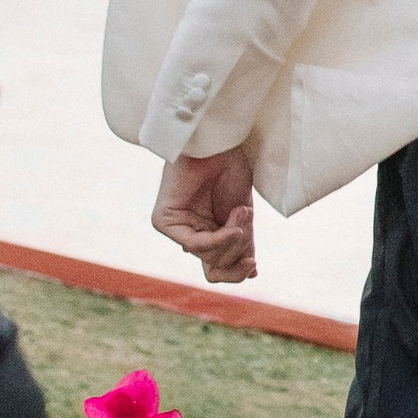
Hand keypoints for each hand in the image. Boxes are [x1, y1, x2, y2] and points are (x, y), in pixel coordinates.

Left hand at [155, 147, 256, 283]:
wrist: (220, 142)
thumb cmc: (231, 170)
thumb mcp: (243, 216)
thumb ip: (242, 244)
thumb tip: (252, 275)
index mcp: (207, 233)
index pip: (216, 272)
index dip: (235, 274)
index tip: (254, 265)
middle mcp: (189, 233)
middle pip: (215, 267)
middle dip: (238, 248)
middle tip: (246, 218)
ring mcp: (176, 228)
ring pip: (207, 258)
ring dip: (233, 237)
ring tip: (241, 210)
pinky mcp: (163, 221)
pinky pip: (193, 245)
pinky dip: (218, 238)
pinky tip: (232, 223)